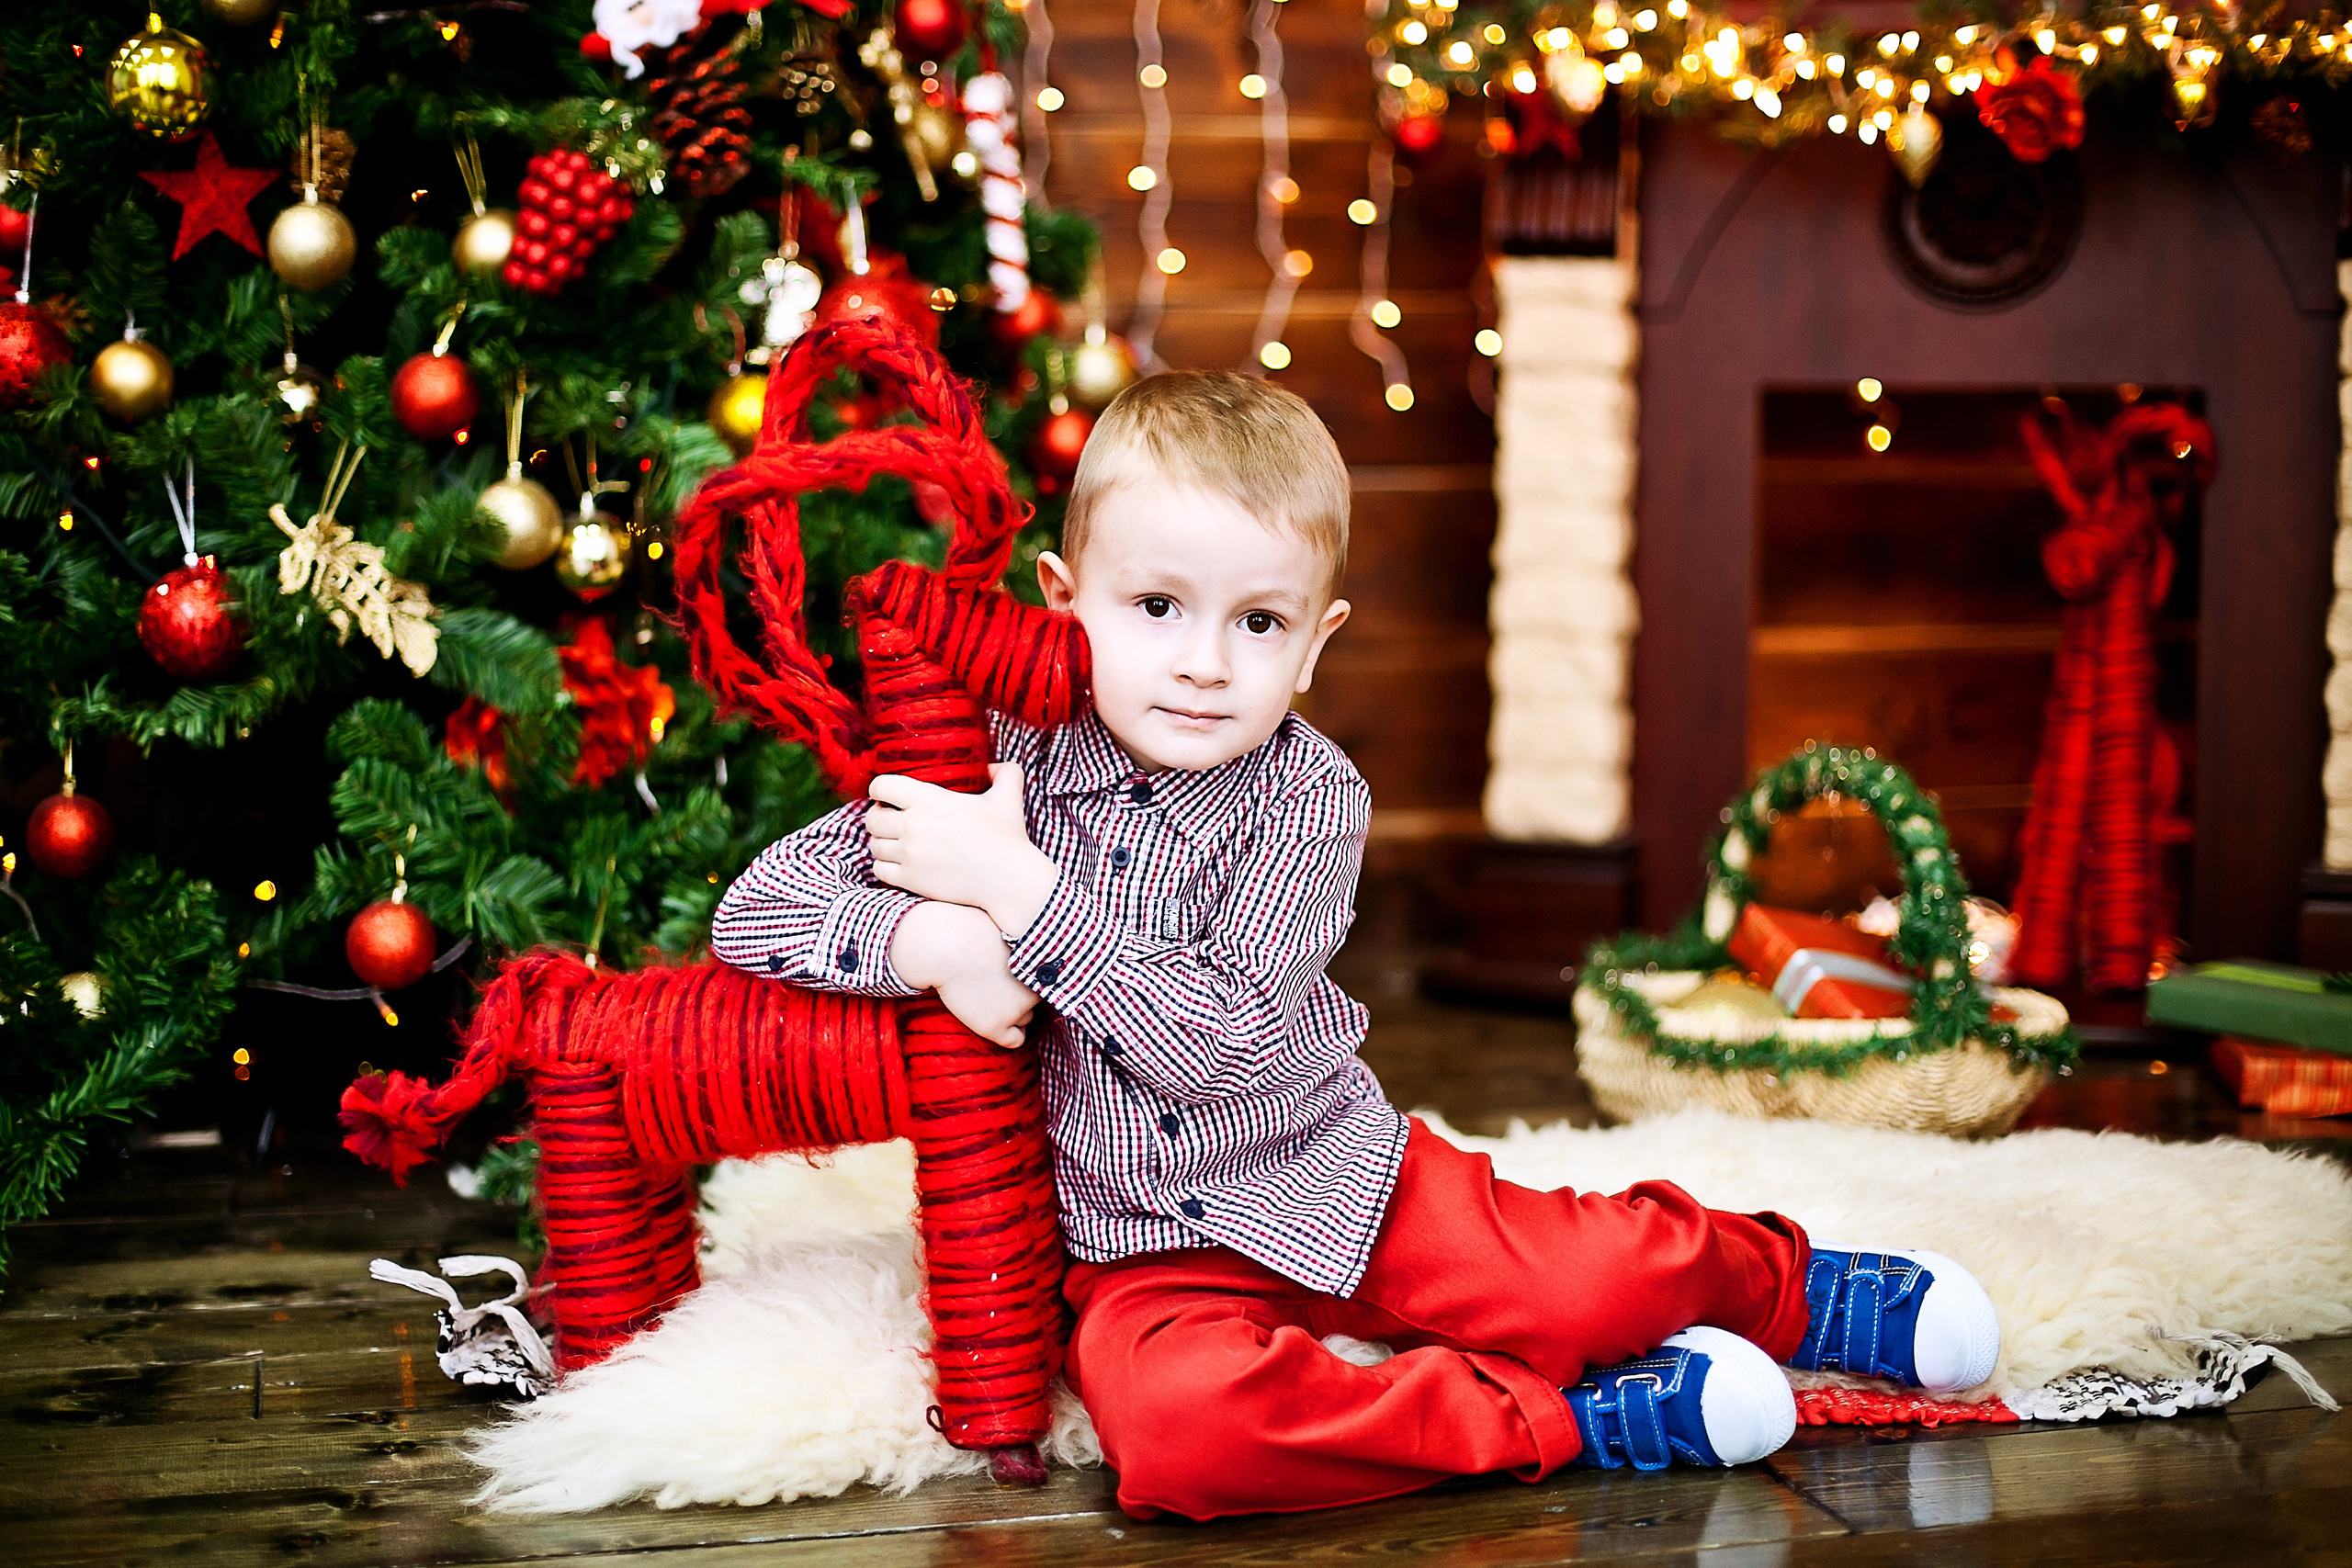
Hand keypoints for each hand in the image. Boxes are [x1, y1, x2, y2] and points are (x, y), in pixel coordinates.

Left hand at [868, 763, 1058, 936]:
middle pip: (872, 818)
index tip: (888, 795)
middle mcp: (914, 826)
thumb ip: (1003, 772)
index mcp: (930, 800)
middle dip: (879, 817)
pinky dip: (885, 866)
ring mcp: (910, 855)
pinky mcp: (910, 879)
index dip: (880, 789)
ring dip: (882, 842)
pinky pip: (879, 869)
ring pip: (874, 845)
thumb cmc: (1007, 838)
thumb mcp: (1008, 797)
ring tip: (897, 842)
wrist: (1008, 880)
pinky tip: (900, 863)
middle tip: (893, 820)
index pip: (881, 786)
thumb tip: (992, 766)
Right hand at [890, 900, 1039, 1048]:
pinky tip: (988, 1019)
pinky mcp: (997, 1025)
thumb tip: (1031, 961)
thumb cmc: (967, 929)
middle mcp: (1036, 987)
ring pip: (1025, 1018)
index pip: (1044, 982)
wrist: (944, 944)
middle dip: (1018, 996)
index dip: (1025, 979)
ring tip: (985, 995)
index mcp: (1042, 965)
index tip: (1008, 974)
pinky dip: (1005, 1034)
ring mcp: (1018, 1008)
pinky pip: (1015, 1040)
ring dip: (1011, 1012)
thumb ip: (1021, 948)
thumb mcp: (1005, 930)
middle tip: (995, 984)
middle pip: (1035, 1000)